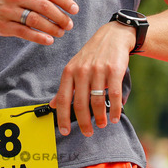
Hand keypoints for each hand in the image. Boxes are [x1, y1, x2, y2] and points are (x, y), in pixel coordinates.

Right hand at [0, 0, 77, 45]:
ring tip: (61, 33)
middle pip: (44, 6)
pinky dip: (38, 37)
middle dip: (60, 16)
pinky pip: (24, 32)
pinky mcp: (4, 25)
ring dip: (51, 28)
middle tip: (69, 25)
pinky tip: (49, 40)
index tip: (75, 10)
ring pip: (35, 20)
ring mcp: (9, 10)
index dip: (64, 1)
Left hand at [49, 20, 134, 136]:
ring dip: (100, 118)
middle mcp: (82, 71)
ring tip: (101, 124)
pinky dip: (114, 110)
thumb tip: (53, 105)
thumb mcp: (74, 67)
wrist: (112, 35)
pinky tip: (115, 117)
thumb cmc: (92, 54)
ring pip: (97, 101)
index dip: (63, 117)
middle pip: (80, 104)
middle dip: (84, 123)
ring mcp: (98, 70)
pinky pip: (113, 95)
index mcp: (69, 71)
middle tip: (88, 132)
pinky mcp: (114, 70)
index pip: (63, 99)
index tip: (65, 131)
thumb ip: (65, 87)